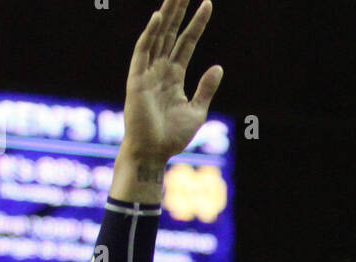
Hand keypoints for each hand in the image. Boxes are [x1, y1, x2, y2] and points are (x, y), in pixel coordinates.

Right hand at [123, 0, 222, 160]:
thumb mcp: (197, 111)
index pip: (187, 42)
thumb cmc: (172, 136)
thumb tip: (219, 66)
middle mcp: (160, 68)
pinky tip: (159, 19)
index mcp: (174, 75)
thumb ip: (206, 88)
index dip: (197, 24)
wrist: (154, 153)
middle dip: (179, 10)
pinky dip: (150, 35)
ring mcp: (148, 71)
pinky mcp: (137, 79)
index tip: (208, 3)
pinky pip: (143, 52)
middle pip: (171, 32)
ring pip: (158, 36)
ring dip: (166, 15)